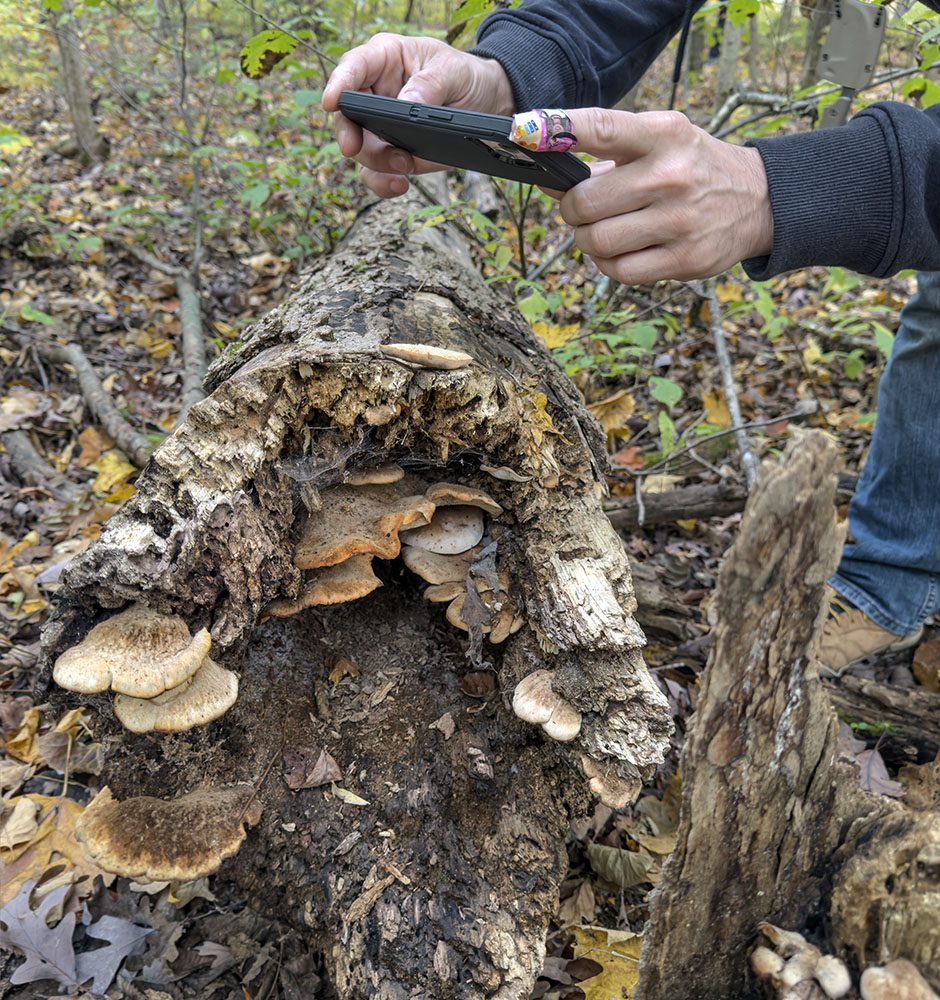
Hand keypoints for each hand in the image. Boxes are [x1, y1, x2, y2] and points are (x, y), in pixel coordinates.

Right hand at [322, 33, 513, 197]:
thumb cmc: (463, 75)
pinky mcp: (391, 154)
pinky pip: (376, 173)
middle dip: (349, 134)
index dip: (338, 84)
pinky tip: (400, 185)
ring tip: (405, 166)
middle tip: (354, 147)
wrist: (484, 104)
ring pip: (361, 150)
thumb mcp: (453, 70)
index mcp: (384, 59)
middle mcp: (374, 93)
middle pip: (347, 115)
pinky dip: (384, 183)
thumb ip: (430, 84)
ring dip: (377, 162)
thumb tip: (407, 102)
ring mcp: (379, 127)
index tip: (331, 103)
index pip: (353, 67)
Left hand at [553, 108, 772, 282]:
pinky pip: (618, 271)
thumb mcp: (658, 144)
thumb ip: (603, 158)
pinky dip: (607, 264)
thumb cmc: (692, 168)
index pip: (600, 127)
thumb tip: (545, 176)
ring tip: (603, 229)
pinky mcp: (684, 260)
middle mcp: (671, 176)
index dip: (557, 130)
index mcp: (663, 135)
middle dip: (572, 209)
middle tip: (582, 208)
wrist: (759, 200)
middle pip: (583, 202)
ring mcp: (679, 221)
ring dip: (587, 240)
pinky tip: (619, 251)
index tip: (525, 133)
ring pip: (596, 241)